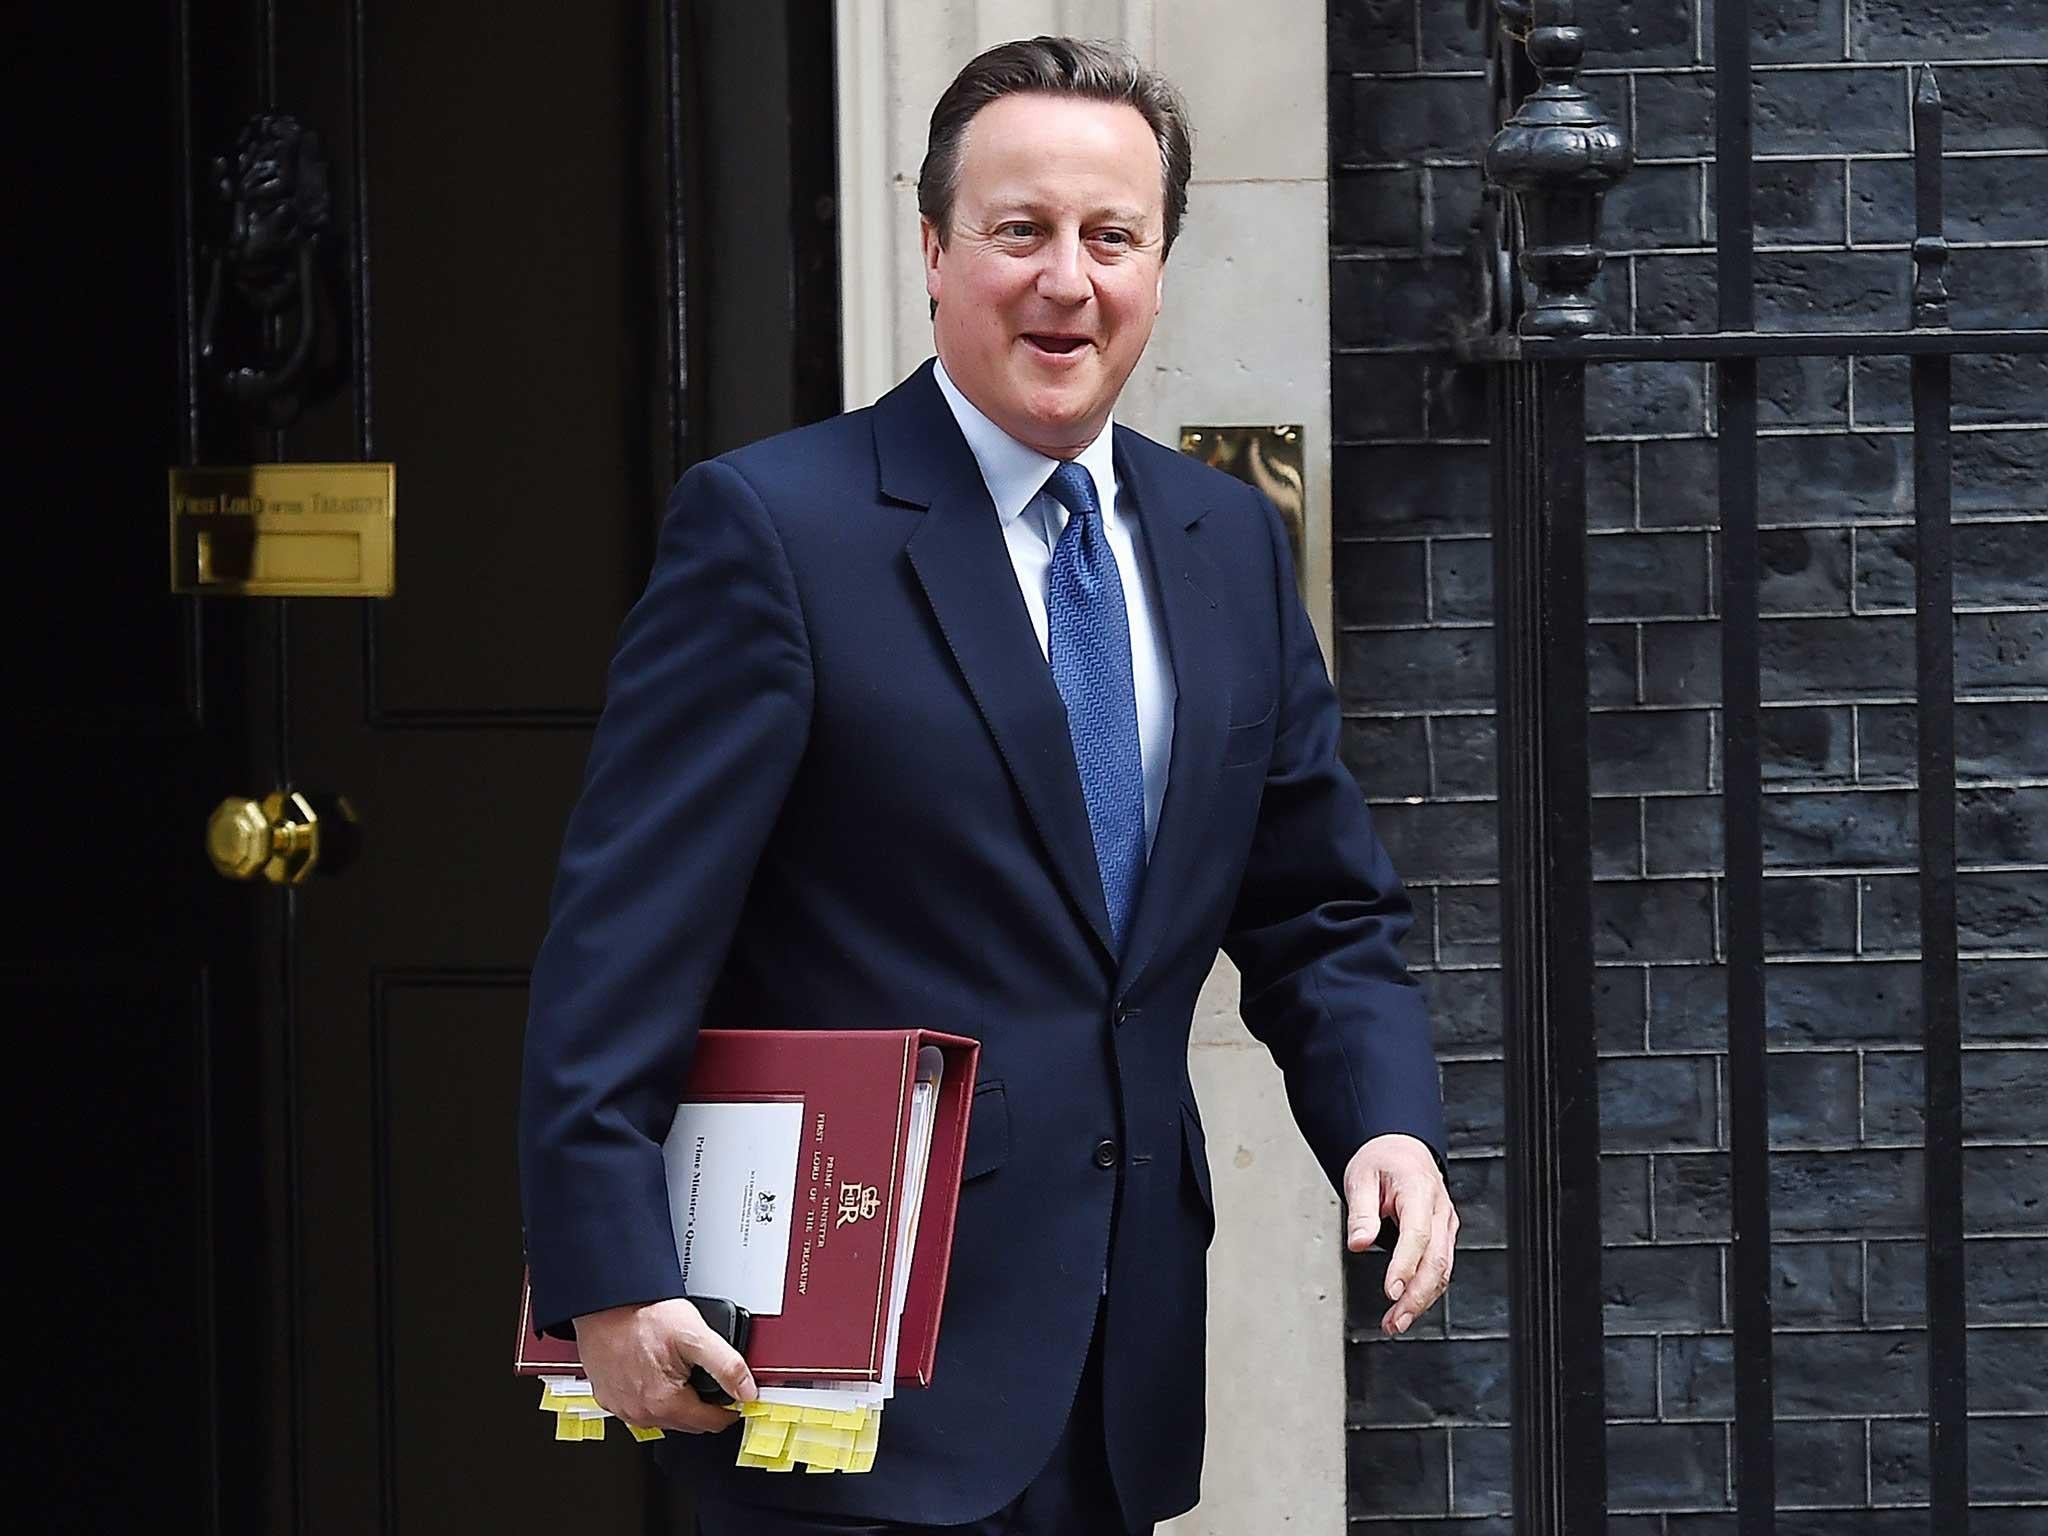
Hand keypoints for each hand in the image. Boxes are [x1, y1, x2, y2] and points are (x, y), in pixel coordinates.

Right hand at [572, 1297, 757, 1432]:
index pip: (710, 1424)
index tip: (735, 1398)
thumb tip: (747, 1391)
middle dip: (703, 1404)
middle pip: (687, 1422)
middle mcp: (640, 1412)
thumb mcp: (696, 1335)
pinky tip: (656, 1372)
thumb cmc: (645, 1314)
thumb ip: (727, 1366)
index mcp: (664, 1402)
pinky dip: (652, 1396)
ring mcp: (621, 1407)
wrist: (608, 1300)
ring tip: (681, 1371)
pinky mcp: (608, 1397)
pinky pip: (639, 1407)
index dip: (729, 1410)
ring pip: (663, 1417)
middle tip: (708, 1377)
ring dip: (677, 1402)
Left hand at [1342, 1133, 1457, 1337]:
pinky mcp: (1444, 1236)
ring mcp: (1446, 1224)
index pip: (1418, 1234)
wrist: (1401, 1148)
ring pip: (1443, 1270)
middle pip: (1436, 1260)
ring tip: (1397, 1322)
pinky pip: (1441, 1267)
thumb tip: (1359, 1243)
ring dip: (1422, 1300)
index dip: (1405, 1266)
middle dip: (1416, 1296)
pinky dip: (1427, 1291)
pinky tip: (1409, 1306)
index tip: (1390, 1291)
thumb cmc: (1381, 1160)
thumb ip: (1361, 1213)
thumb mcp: (1360, 1177)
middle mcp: (1440, 1210)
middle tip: (1394, 1320)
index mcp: (1419, 1190)